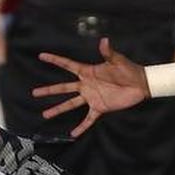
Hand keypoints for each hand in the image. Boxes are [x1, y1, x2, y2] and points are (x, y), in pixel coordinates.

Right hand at [32, 37, 149, 136]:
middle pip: (63, 87)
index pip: (67, 65)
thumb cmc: (128, 69)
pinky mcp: (100, 108)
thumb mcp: (117, 60)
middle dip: (49, 90)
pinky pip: (88, 119)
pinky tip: (73, 134)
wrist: (140, 84)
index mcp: (88, 71)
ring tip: (45, 114)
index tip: (41, 56)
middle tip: (34, 93)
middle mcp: (86, 85)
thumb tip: (104, 40)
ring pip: (71, 104)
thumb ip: (108, 52)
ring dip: (58, 109)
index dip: (55, 60)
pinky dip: (82, 127)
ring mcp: (91, 97)